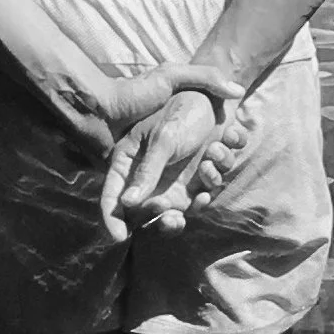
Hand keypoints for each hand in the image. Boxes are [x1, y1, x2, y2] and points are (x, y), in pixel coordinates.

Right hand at [101, 89, 251, 240]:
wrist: (216, 95)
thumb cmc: (183, 110)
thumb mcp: (164, 139)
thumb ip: (147, 172)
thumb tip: (127, 204)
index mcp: (132, 162)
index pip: (112, 198)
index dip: (112, 221)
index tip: (120, 238)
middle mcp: (153, 177)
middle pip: (150, 216)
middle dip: (165, 220)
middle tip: (174, 216)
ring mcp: (178, 179)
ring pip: (185, 208)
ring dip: (203, 185)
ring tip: (211, 155)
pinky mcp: (201, 179)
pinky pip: (209, 192)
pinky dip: (217, 175)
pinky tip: (221, 148)